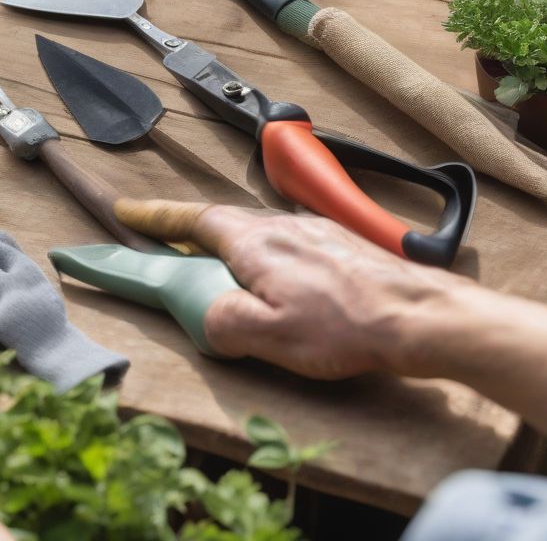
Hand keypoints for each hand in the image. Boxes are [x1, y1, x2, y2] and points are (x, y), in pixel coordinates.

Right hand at [114, 200, 471, 378]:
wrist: (419, 315)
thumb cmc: (347, 325)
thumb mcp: (269, 336)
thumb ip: (223, 323)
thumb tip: (203, 316)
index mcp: (254, 242)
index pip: (192, 221)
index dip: (156, 217)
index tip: (127, 210)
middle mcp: (279, 226)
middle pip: (221, 223)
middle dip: (186, 231)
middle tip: (162, 242)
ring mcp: (310, 231)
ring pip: (254, 233)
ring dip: (225, 246)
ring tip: (215, 270)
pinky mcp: (335, 245)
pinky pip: (282, 244)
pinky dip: (261, 255)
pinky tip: (274, 281)